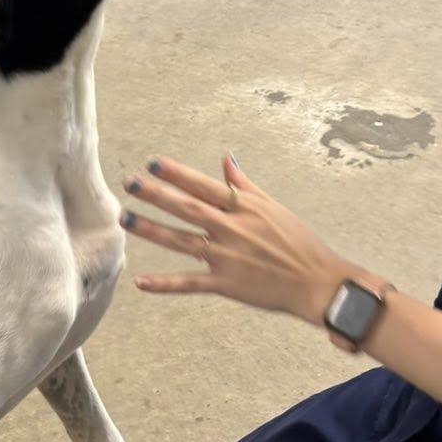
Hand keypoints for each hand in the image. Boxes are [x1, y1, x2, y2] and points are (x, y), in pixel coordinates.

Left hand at [119, 155, 346, 323]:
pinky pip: (190, 283)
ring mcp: (226, 257)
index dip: (177, 174)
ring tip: (125, 218)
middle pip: (186, 208)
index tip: (152, 163)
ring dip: (151, 230)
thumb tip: (226, 157)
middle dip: (155, 195)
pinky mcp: (225, 284)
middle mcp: (231, 229)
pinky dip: (164, 284)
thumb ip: (244, 184)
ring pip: (181, 241)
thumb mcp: (272, 206)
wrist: (316, 282)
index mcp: (243, 207)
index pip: (203, 186)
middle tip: (129, 183)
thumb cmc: (298, 242)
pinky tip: (140, 282)